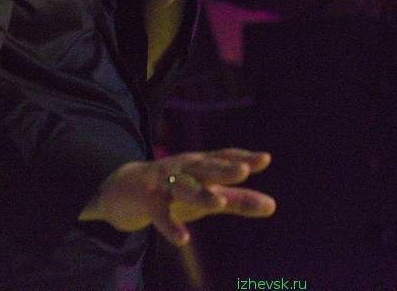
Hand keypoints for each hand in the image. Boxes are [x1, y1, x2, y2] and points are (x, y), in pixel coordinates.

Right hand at [78, 149, 274, 244]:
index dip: (243, 156)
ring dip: (200, 194)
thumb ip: (238, 201)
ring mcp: (164, 183)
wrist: (124, 189)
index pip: (223, 157)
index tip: (265, 159)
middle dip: (223, 169)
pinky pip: (159, 214)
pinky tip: (183, 240)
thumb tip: (273, 206)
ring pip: (183, 187)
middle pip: (205, 168)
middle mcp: (183, 169)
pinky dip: (170, 225)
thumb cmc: (176, 191)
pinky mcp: (147, 201)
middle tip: (244, 170)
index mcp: (200, 165)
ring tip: (219, 203)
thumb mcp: (207, 195)